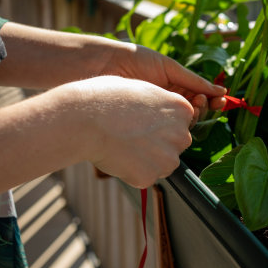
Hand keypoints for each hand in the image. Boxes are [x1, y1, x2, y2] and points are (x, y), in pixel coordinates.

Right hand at [63, 76, 193, 187]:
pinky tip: (116, 157)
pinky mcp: (151, 177)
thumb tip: (159, 114)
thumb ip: (159, 105)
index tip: (141, 121)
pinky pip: (144, 177)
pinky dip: (132, 172)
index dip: (160, 123)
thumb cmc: (106, 97)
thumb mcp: (141, 90)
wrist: (85, 118)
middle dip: (158, 143)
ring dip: (147, 159)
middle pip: (174, 144)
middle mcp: (182, 135)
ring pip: (162, 164)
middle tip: (131, 135)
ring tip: (122, 145)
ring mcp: (168, 158)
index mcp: (182, 109)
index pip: (180, 122)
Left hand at [103, 43, 225, 124]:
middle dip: (202, 108)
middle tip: (201, 101)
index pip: (199, 98)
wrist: (104, 66)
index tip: (221, 100)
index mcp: (174, 87)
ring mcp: (155, 115)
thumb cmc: (135, 60)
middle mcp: (166, 102)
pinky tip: (177, 120)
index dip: (211, 101)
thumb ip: (193, 80)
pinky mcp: (144, 127)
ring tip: (191, 105)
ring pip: (181, 123)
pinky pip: (163, 131)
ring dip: (192, 117)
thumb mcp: (168, 67)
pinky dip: (174, 127)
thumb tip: (221, 92)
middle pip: (193, 113)